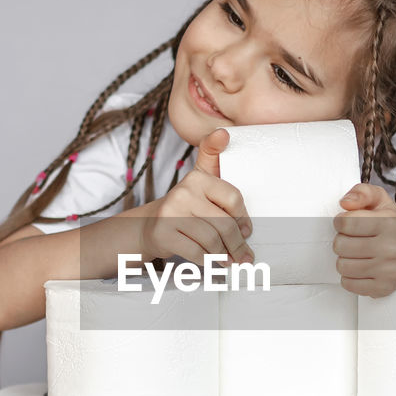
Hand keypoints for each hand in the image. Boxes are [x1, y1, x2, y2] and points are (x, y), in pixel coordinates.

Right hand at [140, 129, 253, 264]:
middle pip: (224, 223)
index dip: (243, 218)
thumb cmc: (185, 206)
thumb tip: (223, 133)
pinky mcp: (164, 234)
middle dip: (237, 244)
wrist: (149, 226)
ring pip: (212, 241)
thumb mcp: (199, 179)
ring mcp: (171, 214)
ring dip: (224, 255)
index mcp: (197, 178)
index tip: (247, 231)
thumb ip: (212, 156)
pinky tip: (213, 263)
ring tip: (229, 260)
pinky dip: (208, 262)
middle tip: (244, 256)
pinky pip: (197, 253)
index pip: (233, 198)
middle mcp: (183, 192)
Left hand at [332, 183, 395, 296]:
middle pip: (340, 245)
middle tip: (354, 239)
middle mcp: (392, 247)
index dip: (340, 221)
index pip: (346, 222)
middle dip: (342, 241)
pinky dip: (350, 276)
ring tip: (357, 254)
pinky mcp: (382, 288)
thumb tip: (345, 203)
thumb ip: (361, 192)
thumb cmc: (389, 226)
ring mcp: (388, 270)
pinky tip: (361, 268)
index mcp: (390, 223)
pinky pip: (348, 284)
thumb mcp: (379, 200)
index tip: (347, 223)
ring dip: (345, 259)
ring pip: (342, 266)